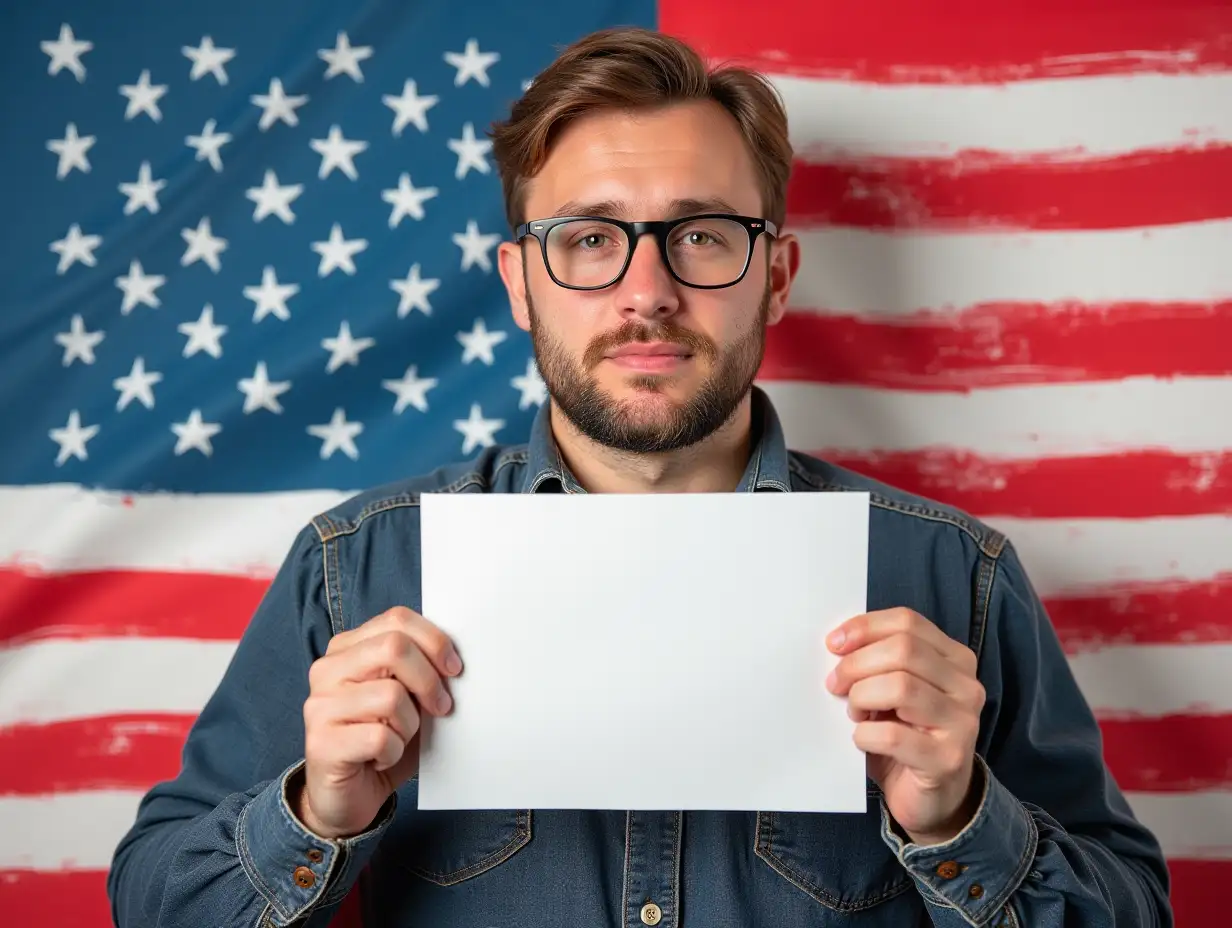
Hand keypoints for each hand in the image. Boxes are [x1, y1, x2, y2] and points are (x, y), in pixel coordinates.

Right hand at [292, 606, 462, 839]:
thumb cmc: (382, 740)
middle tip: (441, 707)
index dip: (434, 641)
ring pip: (391, 696)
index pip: (396, 619)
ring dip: (410, 724)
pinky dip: (394, 752)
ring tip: (399, 738)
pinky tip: (382, 758)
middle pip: (394, 647)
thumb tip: (454, 659)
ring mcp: (319, 705)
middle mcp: (327, 669)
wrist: (346, 797)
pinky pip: (380, 737)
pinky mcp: (321, 742)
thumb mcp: (407, 698)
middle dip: (429, 680)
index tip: (454, 669)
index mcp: (347, 648)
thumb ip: (420, 670)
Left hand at [825, 607, 984, 844]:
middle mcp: (966, 686)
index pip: (908, 622)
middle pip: (903, 650)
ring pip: (901, 687)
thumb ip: (877, 662)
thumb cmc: (905, 736)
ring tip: (854, 713)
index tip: (833, 644)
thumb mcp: (893, 690)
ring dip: (862, 698)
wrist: (933, 799)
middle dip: (857, 664)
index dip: (865, 628)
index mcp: (954, 659)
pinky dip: (865, 734)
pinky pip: (892, 735)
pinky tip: (862, 740)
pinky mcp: (947, 759)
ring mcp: (962, 723)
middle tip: (834, 684)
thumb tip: (837, 643)